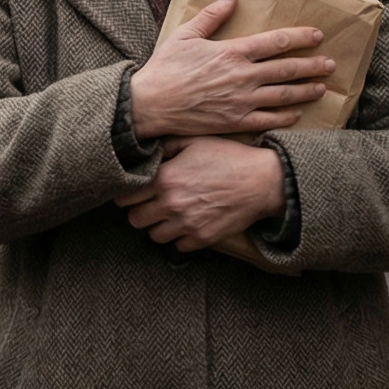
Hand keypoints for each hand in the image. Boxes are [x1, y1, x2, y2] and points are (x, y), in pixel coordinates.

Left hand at [116, 136, 285, 249]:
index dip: (127, 194)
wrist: (263, 180)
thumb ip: (164, 148)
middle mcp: (171, 204)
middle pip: (135, 220)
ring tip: (167, 215)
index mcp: (164, 179)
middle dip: (139, 211)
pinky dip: (179, 238)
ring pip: (154, 236)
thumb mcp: (193, 141)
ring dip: (158, 226)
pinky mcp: (203, 238)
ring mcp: (187, 224)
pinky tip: (185, 224)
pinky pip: (178, 246)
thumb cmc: (228, 157)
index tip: (134, 192)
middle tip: (149, 205)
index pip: (125, 197)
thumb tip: (145, 154)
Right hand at [128, 0, 333, 139]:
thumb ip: (213, 15)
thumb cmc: (165, 67)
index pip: (276, 42)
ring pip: (284, 95)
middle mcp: (242, 76)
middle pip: (287, 69)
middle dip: (312, 65)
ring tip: (322, 87)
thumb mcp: (185, 34)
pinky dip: (286, 116)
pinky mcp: (236, 122)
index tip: (317, 35)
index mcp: (232, 52)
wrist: (150, 103)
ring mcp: (241, 101)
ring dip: (306, 90)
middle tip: (331, 63)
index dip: (300, 37)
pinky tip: (296, 112)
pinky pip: (269, 120)